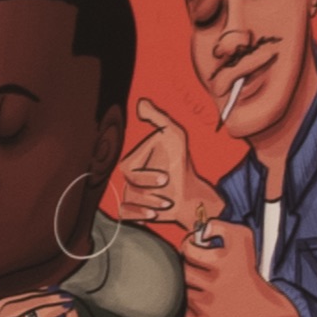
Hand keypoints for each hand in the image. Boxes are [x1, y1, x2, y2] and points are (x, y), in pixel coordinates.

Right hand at [109, 104, 205, 240]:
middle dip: (151, 192)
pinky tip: (153, 215)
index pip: (128, 170)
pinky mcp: (132, 211)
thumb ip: (158, 118)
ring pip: (130, 201)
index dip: (146, 176)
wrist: (192, 193)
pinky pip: (124, 214)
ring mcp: (128, 195)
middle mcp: (126, 178)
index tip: (166, 178)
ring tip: (167, 203)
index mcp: (132, 161)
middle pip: (129, 187)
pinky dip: (137, 214)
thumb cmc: (182, 163)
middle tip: (168, 193)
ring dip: (151, 203)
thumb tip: (141, 102)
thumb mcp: (174, 136)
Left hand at [175, 215, 301, 316]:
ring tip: (208, 291)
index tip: (195, 251)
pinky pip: (182, 314)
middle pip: (184, 272)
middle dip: (190, 270)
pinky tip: (205, 306)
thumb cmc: (248, 272)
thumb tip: (200, 230)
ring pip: (183, 293)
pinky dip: (189, 309)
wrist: (267, 310)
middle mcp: (219, 285)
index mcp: (227, 263)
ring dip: (191, 290)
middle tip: (203, 273)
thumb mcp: (244, 240)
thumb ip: (221, 227)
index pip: (188, 250)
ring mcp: (211, 308)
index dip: (189, 247)